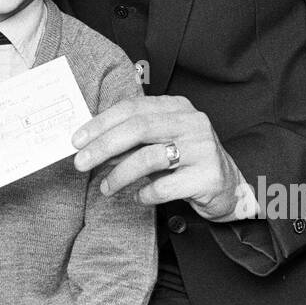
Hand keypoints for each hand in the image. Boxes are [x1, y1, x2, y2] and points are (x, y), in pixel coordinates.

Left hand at [72, 95, 239, 217]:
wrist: (228, 188)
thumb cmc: (185, 162)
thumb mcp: (159, 143)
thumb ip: (131, 140)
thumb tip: (89, 145)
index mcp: (177, 107)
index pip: (133, 107)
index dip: (101, 123)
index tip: (77, 140)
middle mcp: (192, 122)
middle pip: (139, 128)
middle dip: (104, 145)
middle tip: (81, 163)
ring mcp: (203, 148)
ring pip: (150, 157)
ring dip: (120, 175)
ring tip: (106, 188)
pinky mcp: (209, 176)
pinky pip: (166, 186)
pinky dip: (145, 194)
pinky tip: (139, 197)